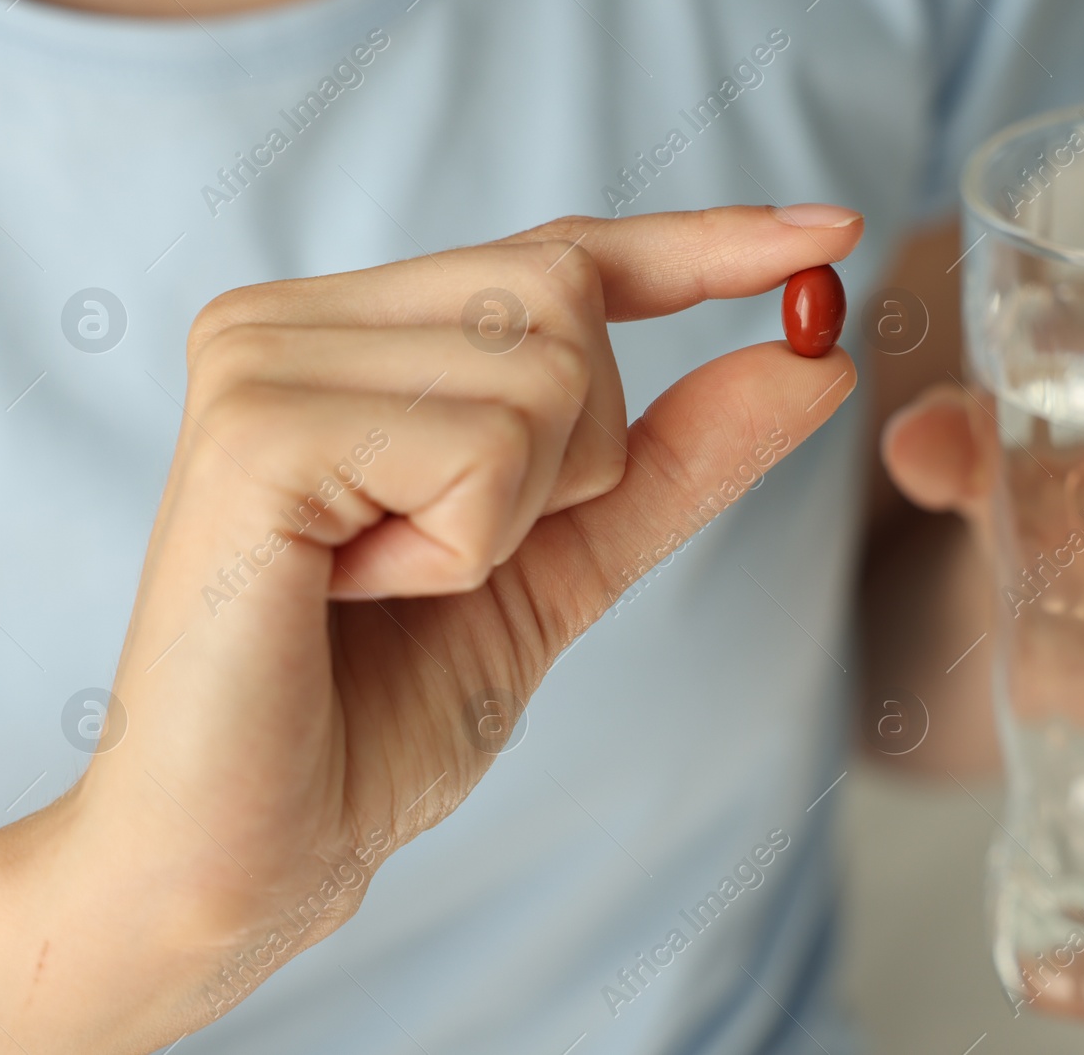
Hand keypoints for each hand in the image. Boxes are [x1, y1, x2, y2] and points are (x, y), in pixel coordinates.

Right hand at [0, 204, 862, 1053]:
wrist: (253, 852)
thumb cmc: (378, 712)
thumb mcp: (562, 563)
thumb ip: (675, 458)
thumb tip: (813, 359)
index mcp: (349, 336)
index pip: (560, 253)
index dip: (704, 243)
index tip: (830, 230)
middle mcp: (290, 318)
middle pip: (568, 296)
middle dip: (575, 458)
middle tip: (445, 559)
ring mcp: (260, 360)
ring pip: (541, 372)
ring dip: (513, 517)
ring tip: (389, 584)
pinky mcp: (255, 430)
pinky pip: (482, 451)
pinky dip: (463, 550)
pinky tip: (354, 594)